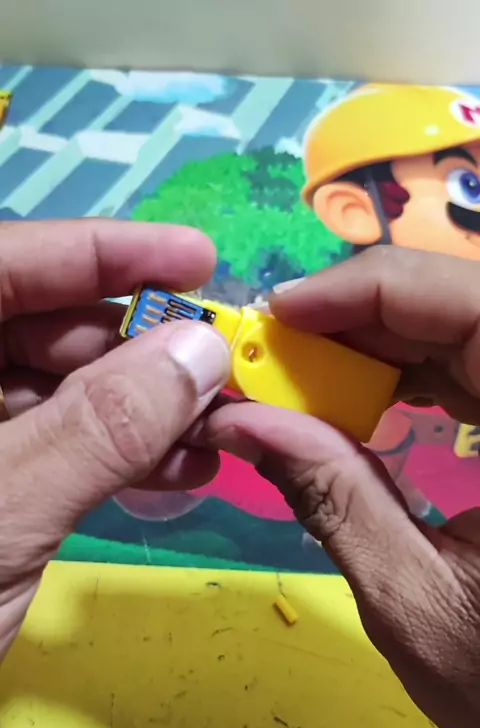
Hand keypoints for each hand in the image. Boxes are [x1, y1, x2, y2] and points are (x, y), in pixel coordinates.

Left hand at [0, 219, 229, 657]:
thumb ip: (97, 426)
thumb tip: (199, 352)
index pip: (1, 262)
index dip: (103, 251)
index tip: (197, 257)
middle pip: (31, 323)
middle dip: (133, 345)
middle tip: (216, 372)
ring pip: (46, 390)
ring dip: (135, 408)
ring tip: (211, 433)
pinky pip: (44, 445)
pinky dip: (109, 454)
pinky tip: (171, 470)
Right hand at [205, 247, 479, 727]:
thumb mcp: (411, 598)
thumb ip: (331, 496)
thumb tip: (240, 420)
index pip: (474, 305)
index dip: (373, 289)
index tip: (283, 313)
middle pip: (470, 308)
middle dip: (367, 316)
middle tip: (279, 348)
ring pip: (474, 331)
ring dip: (388, 342)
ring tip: (310, 372)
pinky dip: (423, 371)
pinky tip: (373, 396)